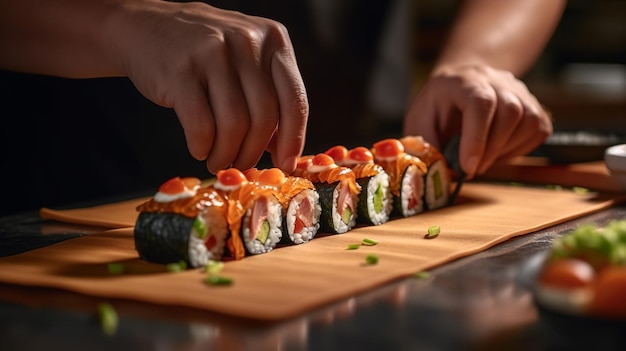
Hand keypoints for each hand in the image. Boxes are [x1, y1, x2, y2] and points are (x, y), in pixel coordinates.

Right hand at [107, 1, 307, 173]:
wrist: (143, 26)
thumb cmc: (202, 52)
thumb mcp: (245, 60)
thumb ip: (267, 96)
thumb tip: (283, 150)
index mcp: (273, 39)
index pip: (294, 100)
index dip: (293, 140)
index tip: (285, 165)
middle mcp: (247, 41)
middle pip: (265, 118)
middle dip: (252, 152)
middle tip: (240, 165)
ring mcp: (213, 53)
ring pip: (234, 126)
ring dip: (226, 154)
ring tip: (217, 160)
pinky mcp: (180, 70)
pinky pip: (201, 126)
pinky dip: (202, 146)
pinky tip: (199, 148)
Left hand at [403, 64, 551, 178]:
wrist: (460, 84)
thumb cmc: (439, 106)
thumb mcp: (420, 121)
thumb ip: (427, 146)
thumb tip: (438, 172)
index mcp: (464, 81)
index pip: (480, 103)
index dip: (476, 139)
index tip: (467, 167)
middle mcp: (496, 80)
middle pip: (510, 112)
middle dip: (491, 150)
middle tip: (472, 169)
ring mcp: (519, 90)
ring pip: (528, 121)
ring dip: (505, 150)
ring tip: (483, 159)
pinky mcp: (533, 105)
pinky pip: (538, 130)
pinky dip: (520, 149)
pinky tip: (498, 151)